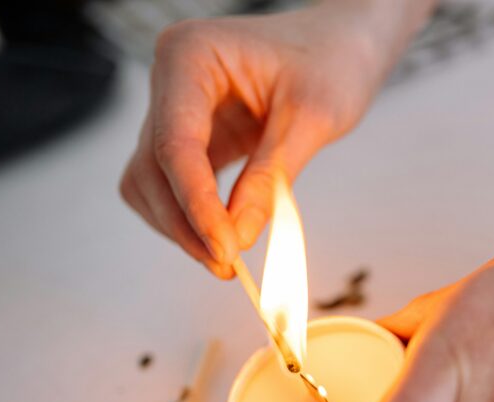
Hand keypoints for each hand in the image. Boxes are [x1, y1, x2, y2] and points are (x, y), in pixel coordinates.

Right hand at [119, 2, 428, 276]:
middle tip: (226, 266)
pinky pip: (173, 185)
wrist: (343, 43)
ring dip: (181, 225)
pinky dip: (192, 216)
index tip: (224, 249)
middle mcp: (171, 79)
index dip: (196, 204)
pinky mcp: (193, 136)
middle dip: (184, 222)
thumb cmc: (333, 60)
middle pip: (152, 168)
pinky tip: (224, 237)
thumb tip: (239, 236)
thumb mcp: (312, 118)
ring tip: (227, 258)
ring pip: (150, 182)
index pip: (176, 143)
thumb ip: (272, 177)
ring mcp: (176, 108)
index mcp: (191, 57)